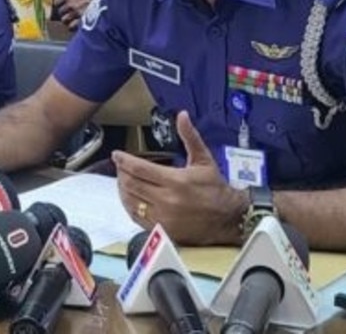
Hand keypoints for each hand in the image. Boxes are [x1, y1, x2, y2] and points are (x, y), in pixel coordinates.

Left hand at [53, 0, 97, 29]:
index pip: (57, 1)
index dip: (60, 2)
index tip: (65, 2)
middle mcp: (70, 5)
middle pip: (60, 11)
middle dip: (64, 11)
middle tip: (70, 10)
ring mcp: (76, 14)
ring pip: (64, 20)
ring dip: (67, 19)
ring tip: (72, 17)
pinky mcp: (82, 21)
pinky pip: (71, 27)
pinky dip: (72, 26)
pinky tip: (76, 23)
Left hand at [112, 111, 244, 244]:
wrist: (229, 218)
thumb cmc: (216, 189)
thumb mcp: (204, 159)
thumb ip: (190, 137)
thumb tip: (182, 116)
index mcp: (175, 180)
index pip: (139, 168)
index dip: (123, 161)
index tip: (116, 155)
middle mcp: (167, 200)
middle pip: (131, 184)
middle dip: (121, 173)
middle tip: (120, 167)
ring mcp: (164, 217)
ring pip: (131, 201)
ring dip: (123, 190)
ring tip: (123, 181)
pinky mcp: (163, 230)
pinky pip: (137, 218)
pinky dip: (130, 206)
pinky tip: (131, 199)